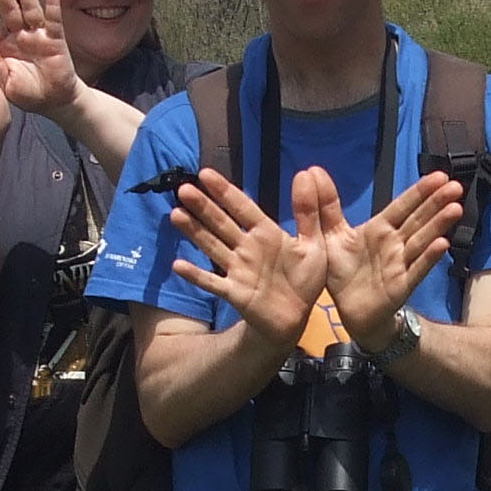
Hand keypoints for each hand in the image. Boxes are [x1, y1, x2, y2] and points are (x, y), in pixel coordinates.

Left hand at [0, 0, 85, 117]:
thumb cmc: (26, 93)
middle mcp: (19, 36)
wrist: (53, 102)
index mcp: (2, 46)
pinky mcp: (55, 39)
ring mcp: (37, 36)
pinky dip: (53, 4)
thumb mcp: (3, 85)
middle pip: (9, 9)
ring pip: (30, 9)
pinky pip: (54, 19)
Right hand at [169, 168, 323, 348]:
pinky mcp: (234, 292)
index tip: (205, 174)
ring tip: (176, 214)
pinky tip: (178, 265)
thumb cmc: (304, 279)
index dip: (225, 192)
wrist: (297, 317)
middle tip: (184, 189)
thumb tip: (306, 173)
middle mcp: (247, 248)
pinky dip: (196, 275)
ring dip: (194, 231)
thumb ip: (308, 212)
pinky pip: (212, 282)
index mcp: (266, 233)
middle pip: (221, 223)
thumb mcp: (314, 243)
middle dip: (203, 206)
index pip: (242, 208)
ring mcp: (238, 269)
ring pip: (212, 246)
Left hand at [311, 167, 462, 345]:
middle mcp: (394, 243)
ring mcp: (401, 264)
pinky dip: (429, 258)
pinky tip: (442, 245)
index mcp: (379, 229)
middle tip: (456, 186)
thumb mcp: (331, 235)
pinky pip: (416, 270)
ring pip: (422, 240)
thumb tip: (314, 171)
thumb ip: (326, 206)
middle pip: (418, 220)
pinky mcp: (401, 285)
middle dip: (436, 203)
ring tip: (455, 209)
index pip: (402, 206)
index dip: (420, 192)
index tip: (439, 176)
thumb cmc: (344, 272)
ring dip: (438, 225)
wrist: (350, 311)